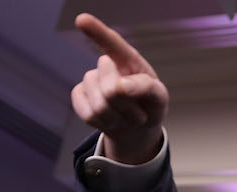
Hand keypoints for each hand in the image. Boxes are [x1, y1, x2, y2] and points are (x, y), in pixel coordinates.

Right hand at [71, 13, 168, 164]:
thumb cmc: (150, 105)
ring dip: (119, 119)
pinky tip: (112, 120)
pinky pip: (88, 114)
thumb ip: (145, 88)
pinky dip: (105, 124)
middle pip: (112, 90)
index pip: (112, 43)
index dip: (97, 31)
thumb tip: (119, 87)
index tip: (81, 20)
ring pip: (100, 107)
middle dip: (129, 108)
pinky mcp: (78, 95)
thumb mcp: (158, 97)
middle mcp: (107, 65)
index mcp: (128, 59)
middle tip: (139, 112)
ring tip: (127, 116)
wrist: (136, 125)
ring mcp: (90, 79)